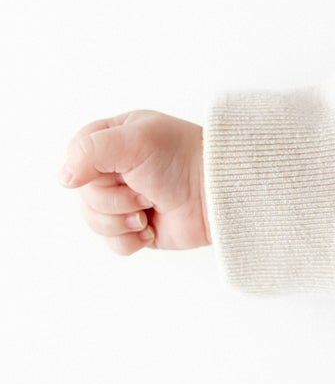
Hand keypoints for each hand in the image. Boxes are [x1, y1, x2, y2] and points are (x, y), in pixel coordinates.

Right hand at [60, 111, 209, 254]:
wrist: (220, 194)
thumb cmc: (183, 158)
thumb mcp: (133, 140)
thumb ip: (88, 151)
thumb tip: (63, 180)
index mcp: (114, 140)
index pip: (75, 156)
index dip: (87, 168)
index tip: (116, 169)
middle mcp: (116, 170)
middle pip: (82, 194)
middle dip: (112, 198)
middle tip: (145, 191)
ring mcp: (125, 200)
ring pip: (93, 220)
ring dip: (120, 220)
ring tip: (149, 210)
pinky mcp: (136, 227)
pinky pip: (112, 243)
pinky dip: (130, 240)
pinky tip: (150, 229)